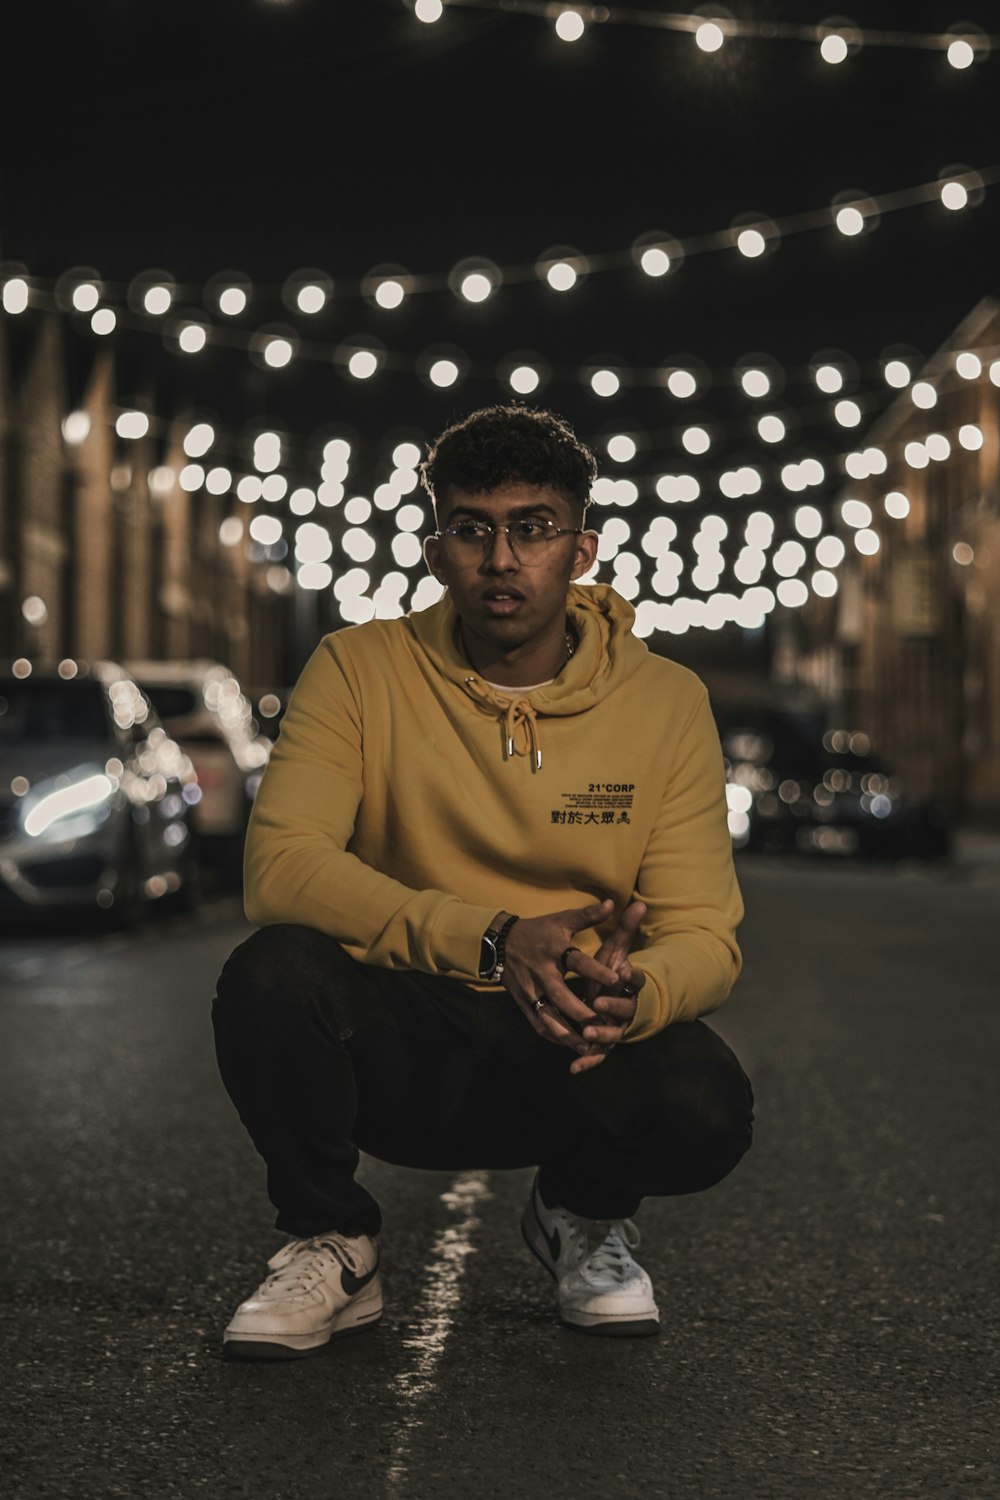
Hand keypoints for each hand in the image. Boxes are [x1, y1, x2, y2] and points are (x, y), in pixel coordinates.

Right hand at [502, 899, 618, 1058]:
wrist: (500, 943)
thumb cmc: (538, 931)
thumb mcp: (561, 920)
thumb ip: (588, 915)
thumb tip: (612, 903)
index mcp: (554, 950)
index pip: (576, 960)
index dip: (595, 969)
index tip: (616, 979)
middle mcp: (542, 972)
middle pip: (560, 996)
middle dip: (580, 1012)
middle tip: (602, 1023)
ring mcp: (531, 990)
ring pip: (548, 1016)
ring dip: (567, 1034)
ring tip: (588, 1046)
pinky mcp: (524, 1003)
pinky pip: (538, 1024)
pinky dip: (554, 1037)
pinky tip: (570, 1045)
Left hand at [570, 899, 647, 1075]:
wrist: (614, 1000)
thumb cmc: (612, 972)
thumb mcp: (616, 950)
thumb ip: (625, 928)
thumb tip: (640, 902)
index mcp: (629, 985)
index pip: (636, 980)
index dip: (631, 977)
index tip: (623, 971)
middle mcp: (626, 1008)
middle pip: (625, 1009)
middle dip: (612, 1007)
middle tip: (597, 1003)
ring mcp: (616, 1027)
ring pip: (611, 1034)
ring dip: (601, 1036)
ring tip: (587, 1034)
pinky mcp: (605, 1044)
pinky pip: (597, 1055)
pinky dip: (586, 1062)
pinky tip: (573, 1069)